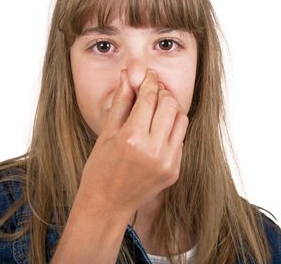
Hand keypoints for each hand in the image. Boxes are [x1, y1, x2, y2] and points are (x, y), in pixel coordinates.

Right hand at [77, 68, 188, 215]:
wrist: (107, 205)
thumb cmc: (99, 169)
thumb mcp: (106, 133)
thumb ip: (121, 103)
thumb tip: (127, 77)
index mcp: (131, 138)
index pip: (148, 98)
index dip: (149, 82)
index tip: (147, 75)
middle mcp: (153, 150)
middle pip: (169, 105)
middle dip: (161, 92)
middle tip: (152, 89)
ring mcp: (167, 162)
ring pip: (181, 120)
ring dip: (170, 109)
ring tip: (156, 108)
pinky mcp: (174, 171)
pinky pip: (180, 139)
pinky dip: (170, 129)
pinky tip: (156, 130)